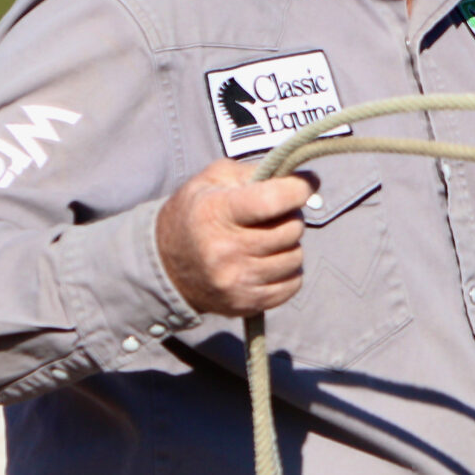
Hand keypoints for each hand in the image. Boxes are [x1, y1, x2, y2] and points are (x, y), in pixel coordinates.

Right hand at [154, 158, 316, 315]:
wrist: (165, 266)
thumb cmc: (195, 213)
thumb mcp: (213, 179)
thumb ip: (257, 172)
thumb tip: (309, 180)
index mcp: (215, 212)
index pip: (273, 199)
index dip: (298, 189)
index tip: (302, 185)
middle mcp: (224, 250)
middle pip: (291, 229)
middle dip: (289, 217)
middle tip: (272, 217)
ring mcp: (235, 281)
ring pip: (295, 257)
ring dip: (288, 246)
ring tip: (266, 240)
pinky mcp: (245, 303)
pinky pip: (292, 284)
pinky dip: (287, 272)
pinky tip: (267, 262)